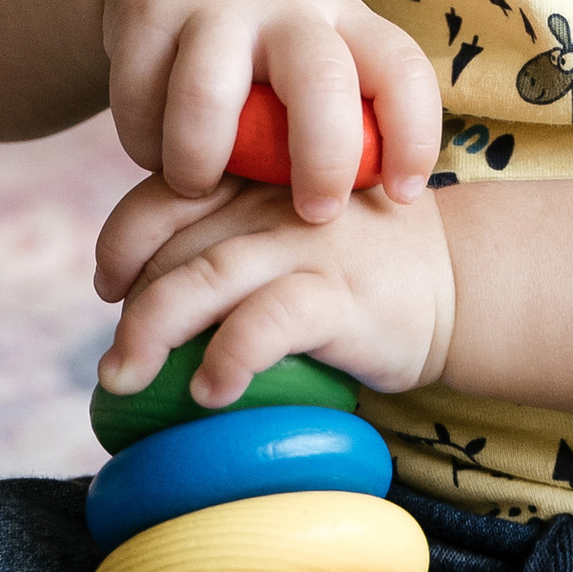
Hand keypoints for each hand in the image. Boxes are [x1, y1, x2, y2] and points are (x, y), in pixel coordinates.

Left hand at [94, 168, 457, 409]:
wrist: (463, 280)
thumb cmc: (365, 265)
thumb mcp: (296, 225)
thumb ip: (237, 236)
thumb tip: (144, 299)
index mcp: (258, 177)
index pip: (165, 191)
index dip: (122, 239)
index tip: (109, 286)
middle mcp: (275, 200)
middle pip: (172, 244)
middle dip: (129, 306)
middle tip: (113, 365)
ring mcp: (307, 244)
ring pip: (203, 280)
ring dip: (150, 334)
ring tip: (127, 381)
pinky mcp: (339, 296)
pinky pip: (264, 325)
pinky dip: (225, 360)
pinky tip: (210, 394)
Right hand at [99, 0, 440, 225]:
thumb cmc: (259, 26)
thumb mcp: (314, 42)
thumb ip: (336, 109)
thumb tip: (367, 212)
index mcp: (342, 17)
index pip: (402, 69)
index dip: (414, 137)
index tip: (403, 195)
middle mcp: (286, 3)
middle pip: (320, 83)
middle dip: (321, 162)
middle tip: (312, 213)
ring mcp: (214, 2)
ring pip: (207, 101)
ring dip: (197, 165)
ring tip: (196, 184)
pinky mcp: (147, 8)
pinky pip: (139, 101)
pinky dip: (143, 144)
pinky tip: (155, 147)